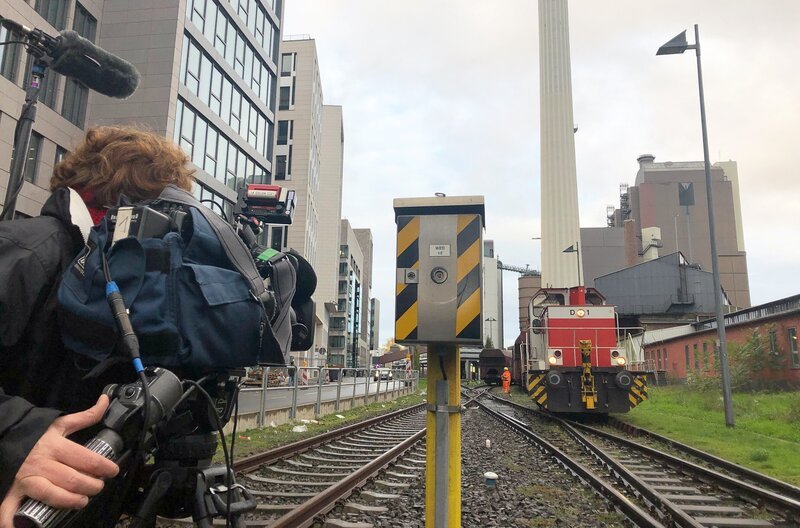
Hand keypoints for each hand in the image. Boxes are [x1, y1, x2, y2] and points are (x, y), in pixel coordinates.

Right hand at [0, 395, 119, 527]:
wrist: (4, 436)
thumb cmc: (35, 434)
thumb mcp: (61, 424)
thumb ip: (86, 416)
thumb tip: (105, 400)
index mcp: (56, 446)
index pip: (86, 459)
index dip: (104, 467)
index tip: (113, 471)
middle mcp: (42, 463)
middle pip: (72, 479)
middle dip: (91, 486)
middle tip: (98, 487)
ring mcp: (27, 479)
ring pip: (51, 494)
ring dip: (70, 501)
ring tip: (81, 501)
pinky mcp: (12, 491)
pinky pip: (10, 509)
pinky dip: (12, 521)